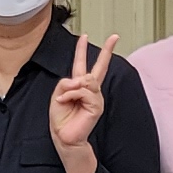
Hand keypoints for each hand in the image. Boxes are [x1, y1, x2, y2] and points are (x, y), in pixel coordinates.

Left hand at [49, 33, 118, 167]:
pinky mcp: (97, 105)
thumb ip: (66, 83)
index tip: (85, 36)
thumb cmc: (61, 118)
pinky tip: (67, 102)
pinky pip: (84, 92)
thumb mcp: (58, 95)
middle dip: (107, 51)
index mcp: (79, 86)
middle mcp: (90, 90)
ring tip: (64, 99)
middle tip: (115, 37)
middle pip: (100, 67)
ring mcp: (95, 97)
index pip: (82, 65)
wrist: (64, 137)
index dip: (82, 50)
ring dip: (71, 88)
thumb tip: (78, 80)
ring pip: (86, 80)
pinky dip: (72, 95)